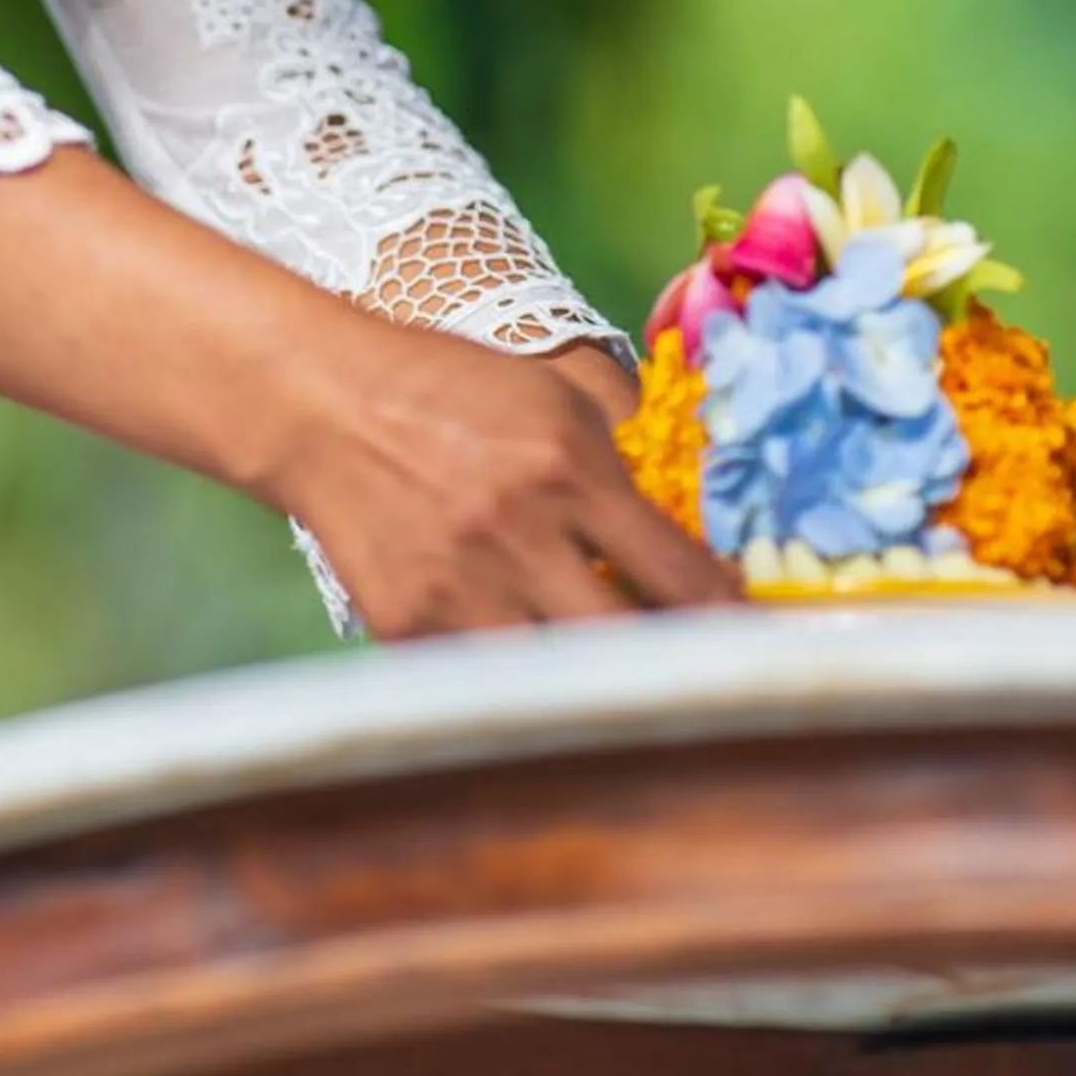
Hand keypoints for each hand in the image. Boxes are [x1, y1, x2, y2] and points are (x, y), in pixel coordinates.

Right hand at [280, 328, 745, 641]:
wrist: (327, 407)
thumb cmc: (455, 390)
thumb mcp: (557, 397)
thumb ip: (626, 466)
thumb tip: (702, 540)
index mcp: (568, 466)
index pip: (679, 575)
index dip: (729, 619)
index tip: (748, 634)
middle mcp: (518, 533)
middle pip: (629, 646)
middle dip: (678, 668)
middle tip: (706, 677)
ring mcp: (459, 589)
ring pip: (560, 681)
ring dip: (599, 684)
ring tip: (627, 685)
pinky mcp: (409, 627)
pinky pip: (488, 680)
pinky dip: (520, 679)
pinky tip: (537, 663)